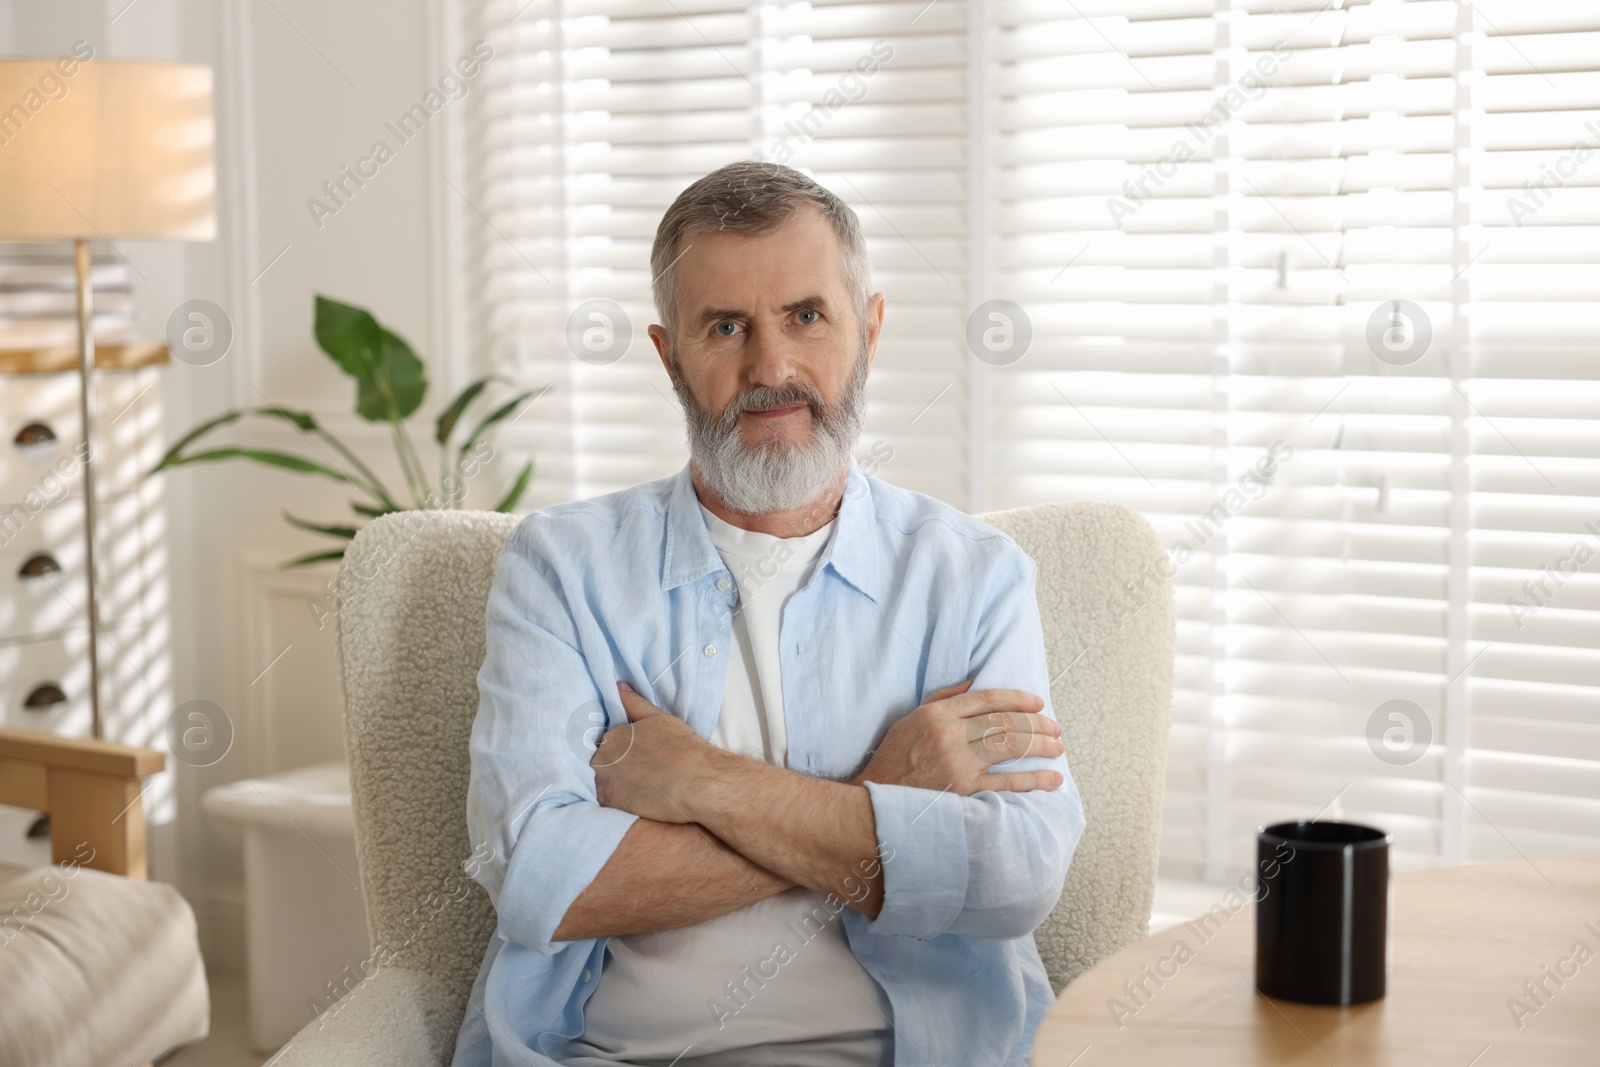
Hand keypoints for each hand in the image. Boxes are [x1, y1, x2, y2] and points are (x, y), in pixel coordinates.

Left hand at [591, 683, 714, 822]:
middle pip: (602, 766)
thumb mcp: (659, 719)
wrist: (697, 782)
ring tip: (641, 791)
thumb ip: (635, 703)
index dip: (623, 757)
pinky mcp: (609, 802)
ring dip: (616, 788)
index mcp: (612, 735)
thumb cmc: (683, 749)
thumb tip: (619, 687)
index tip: (639, 763)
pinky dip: (618, 803)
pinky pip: (606, 803)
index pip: (607, 747)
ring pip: (603, 785)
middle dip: (617, 772)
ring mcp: (603, 780)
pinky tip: (637, 801)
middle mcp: (602, 756)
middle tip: (642, 778)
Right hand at [849, 679, 1064, 794]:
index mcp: (938, 714)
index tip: (1038, 703)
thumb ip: (943, 699)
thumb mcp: (911, 719)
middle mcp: (950, 735)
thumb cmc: (894, 758)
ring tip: (1058, 747)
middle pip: (1005, 721)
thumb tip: (975, 683)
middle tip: (1056, 727)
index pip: (988, 699)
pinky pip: (1007, 783)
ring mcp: (958, 764)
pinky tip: (1052, 778)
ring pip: (1011, 747)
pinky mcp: (964, 792)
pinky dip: (1034, 780)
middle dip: (1038, 723)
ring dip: (1041, 746)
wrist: (876, 800)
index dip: (1018, 698)